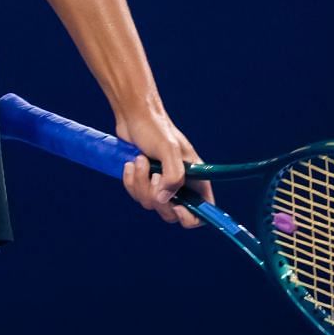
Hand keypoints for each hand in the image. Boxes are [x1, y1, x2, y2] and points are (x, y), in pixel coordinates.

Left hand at [113, 104, 211, 229]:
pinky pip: (137, 195)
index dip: (191, 217)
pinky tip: (131, 164)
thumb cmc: (156, 129)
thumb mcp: (169, 149)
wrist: (134, 117)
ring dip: (140, 184)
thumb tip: (163, 199)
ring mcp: (161, 185)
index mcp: (196, 179)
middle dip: (157, 197)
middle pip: (171, 213)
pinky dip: (131, 181)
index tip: (177, 206)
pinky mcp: (145, 182)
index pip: (202, 211)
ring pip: (151, 204)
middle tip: (153, 175)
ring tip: (140, 160)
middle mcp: (181, 185)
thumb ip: (172, 176)